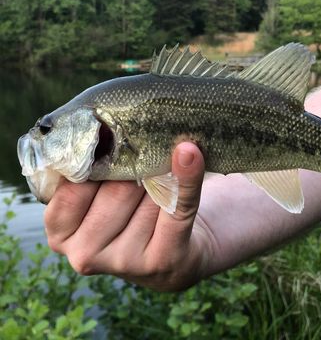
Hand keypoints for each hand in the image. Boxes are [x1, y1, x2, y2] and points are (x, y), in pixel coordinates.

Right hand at [44, 142, 210, 290]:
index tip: (112, 139)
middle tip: (146, 166)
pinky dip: (188, 179)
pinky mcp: (162, 259)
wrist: (173, 246)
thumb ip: (95, 168)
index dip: (98, 158)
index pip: (76, 182)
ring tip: (163, 182)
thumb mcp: (99, 192)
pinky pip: (177, 207)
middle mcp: (84, 254)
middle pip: (115, 188)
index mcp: (59, 232)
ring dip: (161, 178)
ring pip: (148, 193)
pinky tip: (191, 155)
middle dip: (135, 169)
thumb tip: (111, 127)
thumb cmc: (129, 210)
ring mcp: (123, 262)